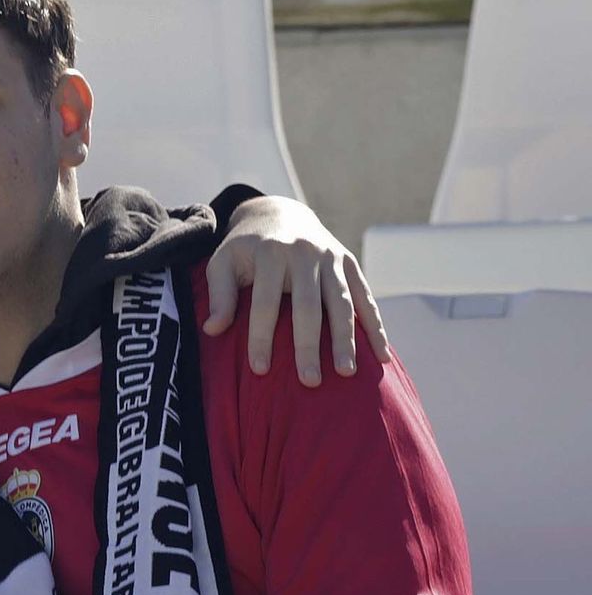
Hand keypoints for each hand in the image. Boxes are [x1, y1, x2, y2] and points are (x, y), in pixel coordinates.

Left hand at [205, 197, 388, 384]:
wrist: (281, 213)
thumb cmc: (246, 248)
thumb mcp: (223, 262)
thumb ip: (219, 294)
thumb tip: (212, 329)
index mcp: (271, 253)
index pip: (265, 302)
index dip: (261, 336)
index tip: (259, 369)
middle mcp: (305, 253)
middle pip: (308, 306)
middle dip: (309, 345)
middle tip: (310, 381)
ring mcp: (332, 257)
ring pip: (341, 302)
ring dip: (346, 339)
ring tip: (346, 372)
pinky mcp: (350, 263)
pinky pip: (364, 296)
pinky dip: (375, 325)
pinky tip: (382, 354)